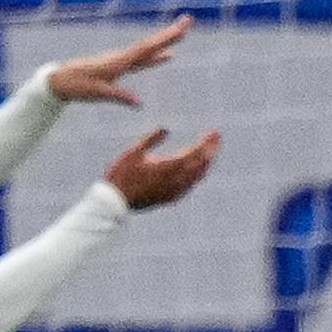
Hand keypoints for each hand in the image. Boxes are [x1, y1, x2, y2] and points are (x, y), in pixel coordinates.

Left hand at [47, 16, 190, 105]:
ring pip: (148, 49)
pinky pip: (142, 59)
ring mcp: (121, 60)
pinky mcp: (119, 66)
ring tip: (182, 34)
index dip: (165, 39)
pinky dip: (155, 56)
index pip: (147, 48)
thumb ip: (119, 96)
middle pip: (151, 44)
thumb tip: (138, 102)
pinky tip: (166, 57)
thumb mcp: (98, 93)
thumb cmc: (77, 85)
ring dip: (165, 42)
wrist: (60, 79)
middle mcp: (122, 57)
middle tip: (188, 21)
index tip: (181, 29)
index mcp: (119, 61)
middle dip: (170, 33)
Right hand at [103, 127, 220, 210]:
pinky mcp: (170, 198)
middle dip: (211, 150)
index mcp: (168, 166)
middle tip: (217, 137)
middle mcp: (175, 180)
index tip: (214, 132)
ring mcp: (174, 191)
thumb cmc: (121, 175)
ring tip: (211, 152)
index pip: (195, 152)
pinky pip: (190, 185)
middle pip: (201, 164)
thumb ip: (151, 139)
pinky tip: (197, 171)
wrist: (114, 202)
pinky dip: (197, 175)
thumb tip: (166, 128)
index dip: (206, 142)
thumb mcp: (133, 152)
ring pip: (198, 176)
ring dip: (206, 163)